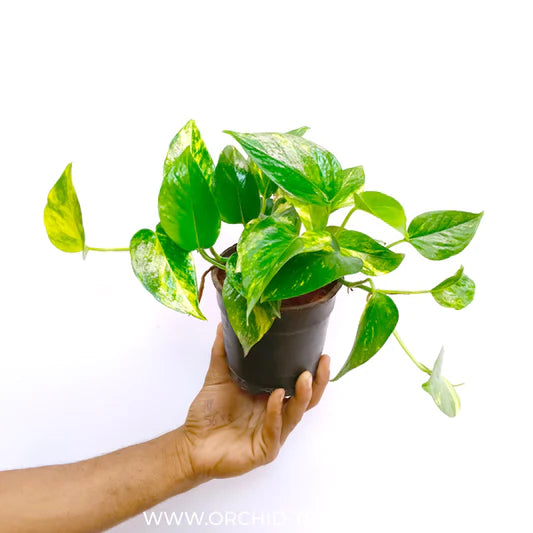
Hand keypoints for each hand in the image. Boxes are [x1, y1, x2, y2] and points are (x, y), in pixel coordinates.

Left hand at [181, 323, 329, 479]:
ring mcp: (273, 433)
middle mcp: (276, 415)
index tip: (320, 352)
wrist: (190, 443)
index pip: (299, 385)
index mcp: (271, 398)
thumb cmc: (208, 413)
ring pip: (295, 414)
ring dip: (302, 395)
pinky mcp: (265, 450)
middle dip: (318, 381)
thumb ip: (223, 352)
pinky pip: (275, 430)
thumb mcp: (218, 376)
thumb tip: (223, 324)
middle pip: (307, 400)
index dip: (312, 371)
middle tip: (322, 362)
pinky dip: (277, 413)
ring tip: (304, 377)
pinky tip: (276, 397)